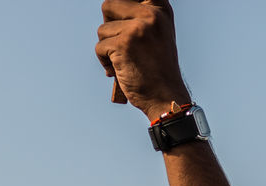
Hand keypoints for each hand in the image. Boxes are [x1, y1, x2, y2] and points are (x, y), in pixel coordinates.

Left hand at [96, 0, 190, 118]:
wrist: (165, 96)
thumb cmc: (158, 69)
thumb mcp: (157, 33)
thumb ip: (140, 16)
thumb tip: (110, 6)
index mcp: (160, 8)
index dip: (119, 6)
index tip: (118, 13)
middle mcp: (150, 14)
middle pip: (109, 5)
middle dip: (108, 26)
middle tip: (120, 43)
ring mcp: (137, 28)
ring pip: (102, 29)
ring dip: (107, 48)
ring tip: (124, 61)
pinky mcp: (123, 44)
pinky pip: (100, 47)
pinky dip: (104, 61)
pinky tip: (118, 70)